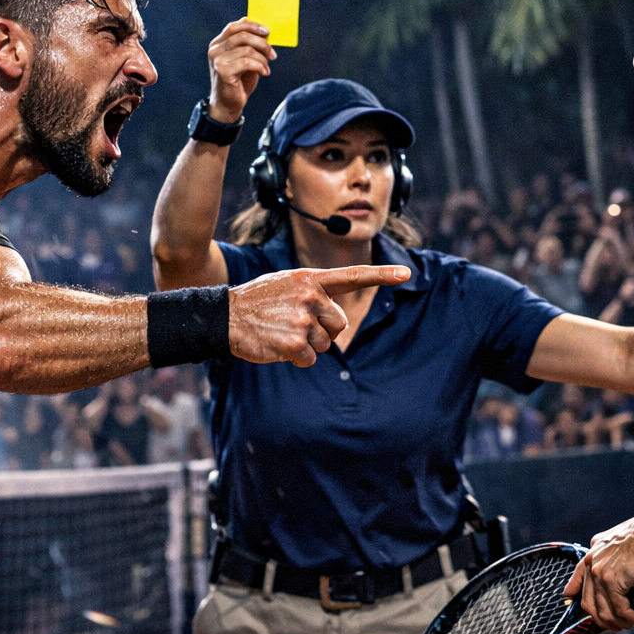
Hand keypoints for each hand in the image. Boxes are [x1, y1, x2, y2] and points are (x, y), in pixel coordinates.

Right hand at [207, 19, 276, 122]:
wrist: (228, 104)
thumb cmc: (238, 82)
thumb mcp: (245, 59)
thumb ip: (249, 45)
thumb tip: (264, 32)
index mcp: (218, 43)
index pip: (234, 26)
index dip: (252, 26)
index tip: (267, 32)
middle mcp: (215, 49)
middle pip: (242, 35)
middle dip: (262, 44)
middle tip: (272, 54)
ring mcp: (218, 59)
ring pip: (247, 49)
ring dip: (262, 59)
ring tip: (266, 68)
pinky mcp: (223, 70)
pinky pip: (247, 62)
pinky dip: (259, 66)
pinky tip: (263, 73)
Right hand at [228, 265, 409, 366]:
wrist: (225, 316)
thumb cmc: (258, 301)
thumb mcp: (287, 283)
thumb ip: (314, 291)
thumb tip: (335, 320)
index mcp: (311, 279)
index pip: (353, 276)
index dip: (382, 276)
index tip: (407, 274)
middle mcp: (311, 296)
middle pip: (339, 324)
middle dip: (322, 329)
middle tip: (294, 323)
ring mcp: (303, 320)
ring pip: (325, 344)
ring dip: (307, 344)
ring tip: (282, 332)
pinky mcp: (295, 344)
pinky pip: (310, 359)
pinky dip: (297, 358)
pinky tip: (278, 345)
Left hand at [563, 511, 633, 630]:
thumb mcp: (623, 543)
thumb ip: (617, 555)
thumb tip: (625, 574)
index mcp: (592, 553)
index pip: (577, 581)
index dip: (580, 602)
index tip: (593, 614)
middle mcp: (591, 562)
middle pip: (589, 604)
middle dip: (605, 620)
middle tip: (623, 623)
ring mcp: (599, 572)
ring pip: (604, 612)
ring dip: (622, 622)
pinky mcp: (612, 580)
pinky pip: (619, 610)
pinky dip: (631, 619)